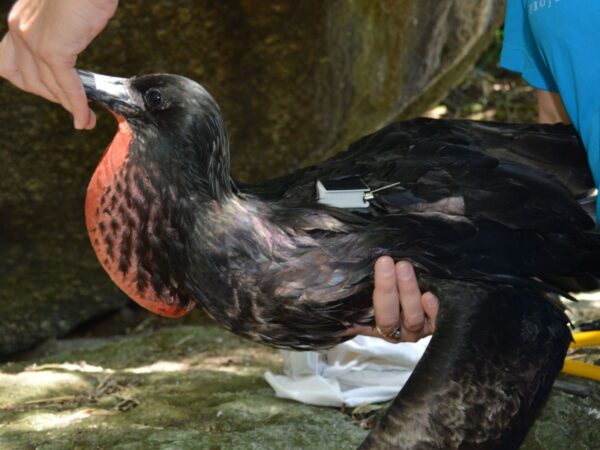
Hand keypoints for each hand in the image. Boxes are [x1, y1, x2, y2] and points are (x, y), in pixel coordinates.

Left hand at [0, 0, 118, 128]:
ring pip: (46, 86)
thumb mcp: (65, 12)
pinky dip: (76, 105)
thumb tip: (74, 41)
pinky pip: (66, 86)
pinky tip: (84, 117)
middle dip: (51, 97)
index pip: (11, 63)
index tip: (53, 91)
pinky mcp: (53, 50)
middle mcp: (20, 31)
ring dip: (67, 106)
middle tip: (75, 107)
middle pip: (25, 79)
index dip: (31, 82)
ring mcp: (34, 41)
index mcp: (20, 20)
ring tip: (85, 120)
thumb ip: (62, 29)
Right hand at [346, 256, 438, 341]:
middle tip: (386, 261)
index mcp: (374, 326)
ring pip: (411, 318)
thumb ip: (348, 293)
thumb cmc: (385, 285)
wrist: (416, 285)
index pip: (367, 319)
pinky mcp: (436, 324)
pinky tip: (429, 295)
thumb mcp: (363, 291)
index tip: (367, 277)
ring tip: (404, 266)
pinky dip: (433, 311)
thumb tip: (316, 285)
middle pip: (389, 318)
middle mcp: (395, 331)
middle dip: (387, 289)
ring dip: (407, 292)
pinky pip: (436, 322)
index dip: (367, 301)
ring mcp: (416, 328)